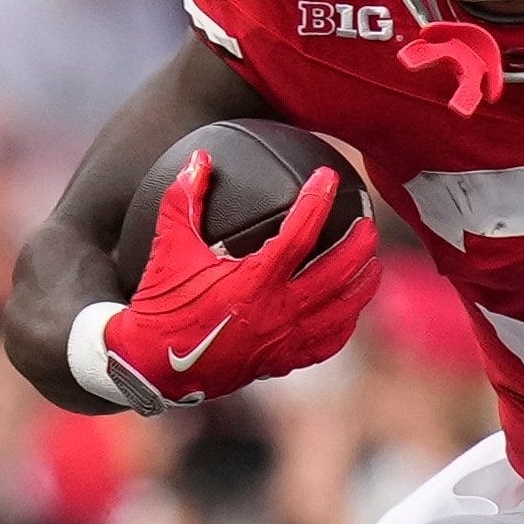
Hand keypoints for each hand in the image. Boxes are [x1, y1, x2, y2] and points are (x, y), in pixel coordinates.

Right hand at [69, 150, 380, 410]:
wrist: (151, 365)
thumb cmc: (160, 302)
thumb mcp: (168, 246)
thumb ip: (183, 199)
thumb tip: (199, 158)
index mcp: (254, 280)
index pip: (300, 233)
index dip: (317, 201)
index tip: (329, 177)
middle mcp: (277, 311)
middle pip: (337, 273)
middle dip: (360, 243)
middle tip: (368, 218)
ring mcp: (284, 340)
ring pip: (342, 311)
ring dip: (362, 284)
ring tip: (372, 261)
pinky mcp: (281, 362)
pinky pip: (326, 344)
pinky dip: (344, 324)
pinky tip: (350, 310)